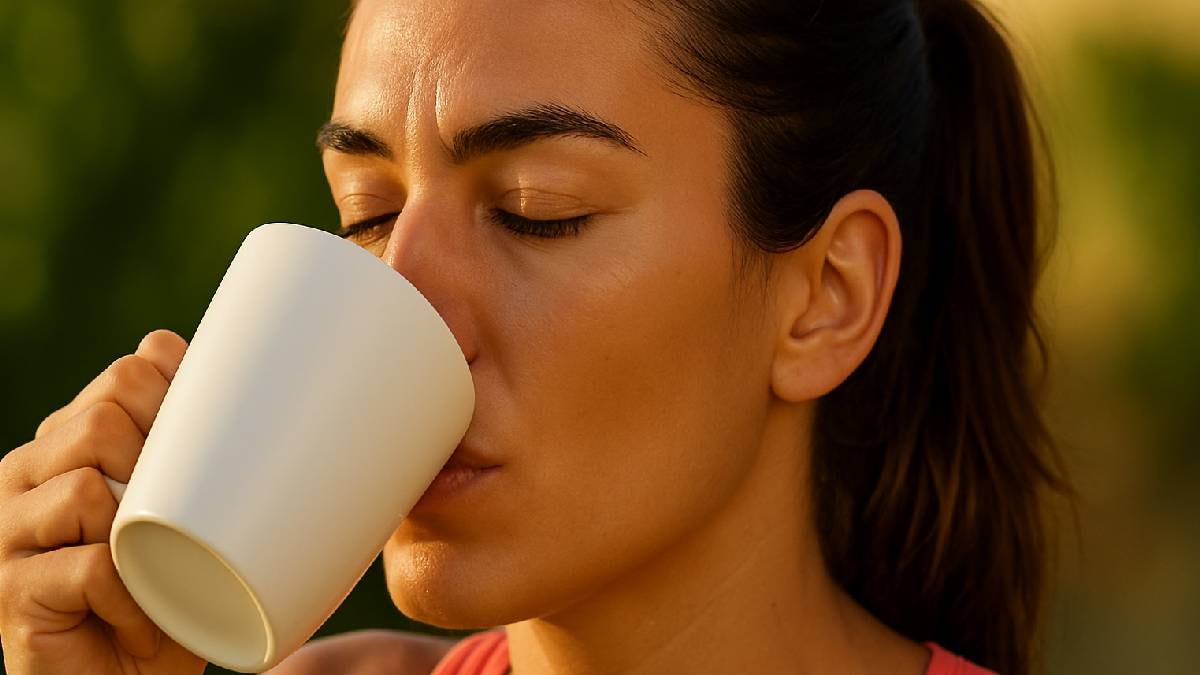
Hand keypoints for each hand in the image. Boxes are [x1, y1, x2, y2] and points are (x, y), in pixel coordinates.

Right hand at [0, 330, 206, 674]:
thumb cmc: (171, 593)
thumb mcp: (191, 512)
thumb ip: (196, 451)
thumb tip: (260, 387)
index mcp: (71, 440)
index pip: (129, 371)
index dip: (180, 398)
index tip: (209, 453)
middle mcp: (30, 473)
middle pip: (104, 417)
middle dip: (161, 466)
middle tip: (179, 522)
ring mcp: (10, 530)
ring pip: (87, 484)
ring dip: (143, 537)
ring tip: (154, 574)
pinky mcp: (11, 589)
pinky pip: (88, 566)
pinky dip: (130, 598)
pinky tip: (140, 619)